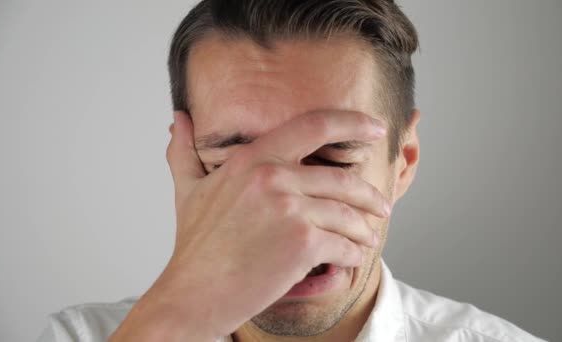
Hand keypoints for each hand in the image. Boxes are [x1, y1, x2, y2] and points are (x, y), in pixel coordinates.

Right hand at [110, 110, 390, 341]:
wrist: (193, 294)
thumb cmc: (195, 245)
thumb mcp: (187, 190)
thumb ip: (185, 150)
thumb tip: (179, 118)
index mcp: (252, 159)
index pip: (314, 126)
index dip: (352, 122)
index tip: (375, 127)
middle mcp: (272, 177)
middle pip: (342, 179)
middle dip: (370, 195)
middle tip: (381, 205)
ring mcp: (289, 209)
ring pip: (347, 214)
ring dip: (364, 229)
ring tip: (367, 237)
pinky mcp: (302, 243)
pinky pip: (343, 244)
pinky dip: (353, 253)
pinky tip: (353, 257)